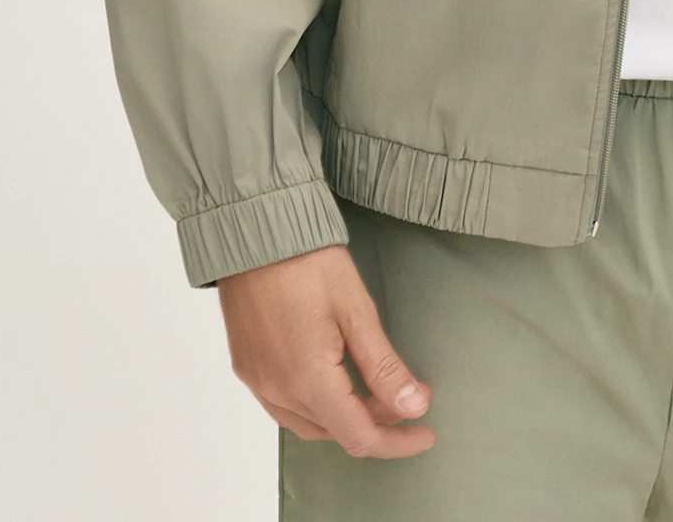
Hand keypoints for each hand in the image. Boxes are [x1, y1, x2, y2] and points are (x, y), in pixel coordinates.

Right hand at [218, 245, 433, 458]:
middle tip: (407, 398)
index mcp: (308, 381)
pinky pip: (283, 407)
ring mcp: (257, 380)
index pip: (360, 436)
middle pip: (335, 432)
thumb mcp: (356, 309)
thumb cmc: (307, 260)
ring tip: (375, 393)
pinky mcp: (246, 366)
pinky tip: (333, 384)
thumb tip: (415, 406)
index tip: (426, 433)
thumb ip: (384, 365)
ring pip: (307, 424)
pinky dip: (315, 406)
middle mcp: (277, 391)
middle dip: (376, 424)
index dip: (398, 442)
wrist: (254, 230)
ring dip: (344, 417)